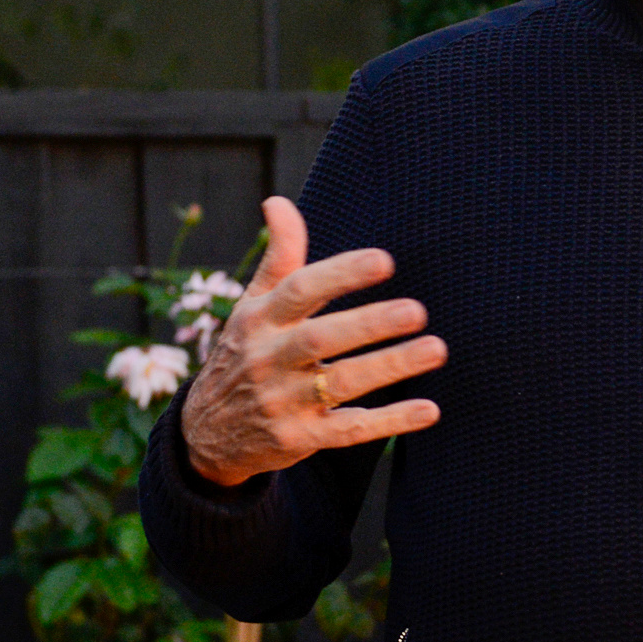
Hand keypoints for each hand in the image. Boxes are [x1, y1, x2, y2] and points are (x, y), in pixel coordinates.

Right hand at [178, 196, 446, 487]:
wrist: (207, 432)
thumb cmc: (246, 352)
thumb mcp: (253, 305)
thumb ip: (278, 257)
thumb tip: (277, 202)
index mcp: (259, 319)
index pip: (299, 291)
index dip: (341, 275)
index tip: (384, 261)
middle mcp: (267, 360)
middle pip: (320, 339)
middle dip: (369, 324)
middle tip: (418, 310)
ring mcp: (282, 403)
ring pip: (340, 384)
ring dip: (390, 367)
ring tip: (435, 349)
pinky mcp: (299, 439)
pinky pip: (349, 431)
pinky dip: (390, 422)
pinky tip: (429, 410)